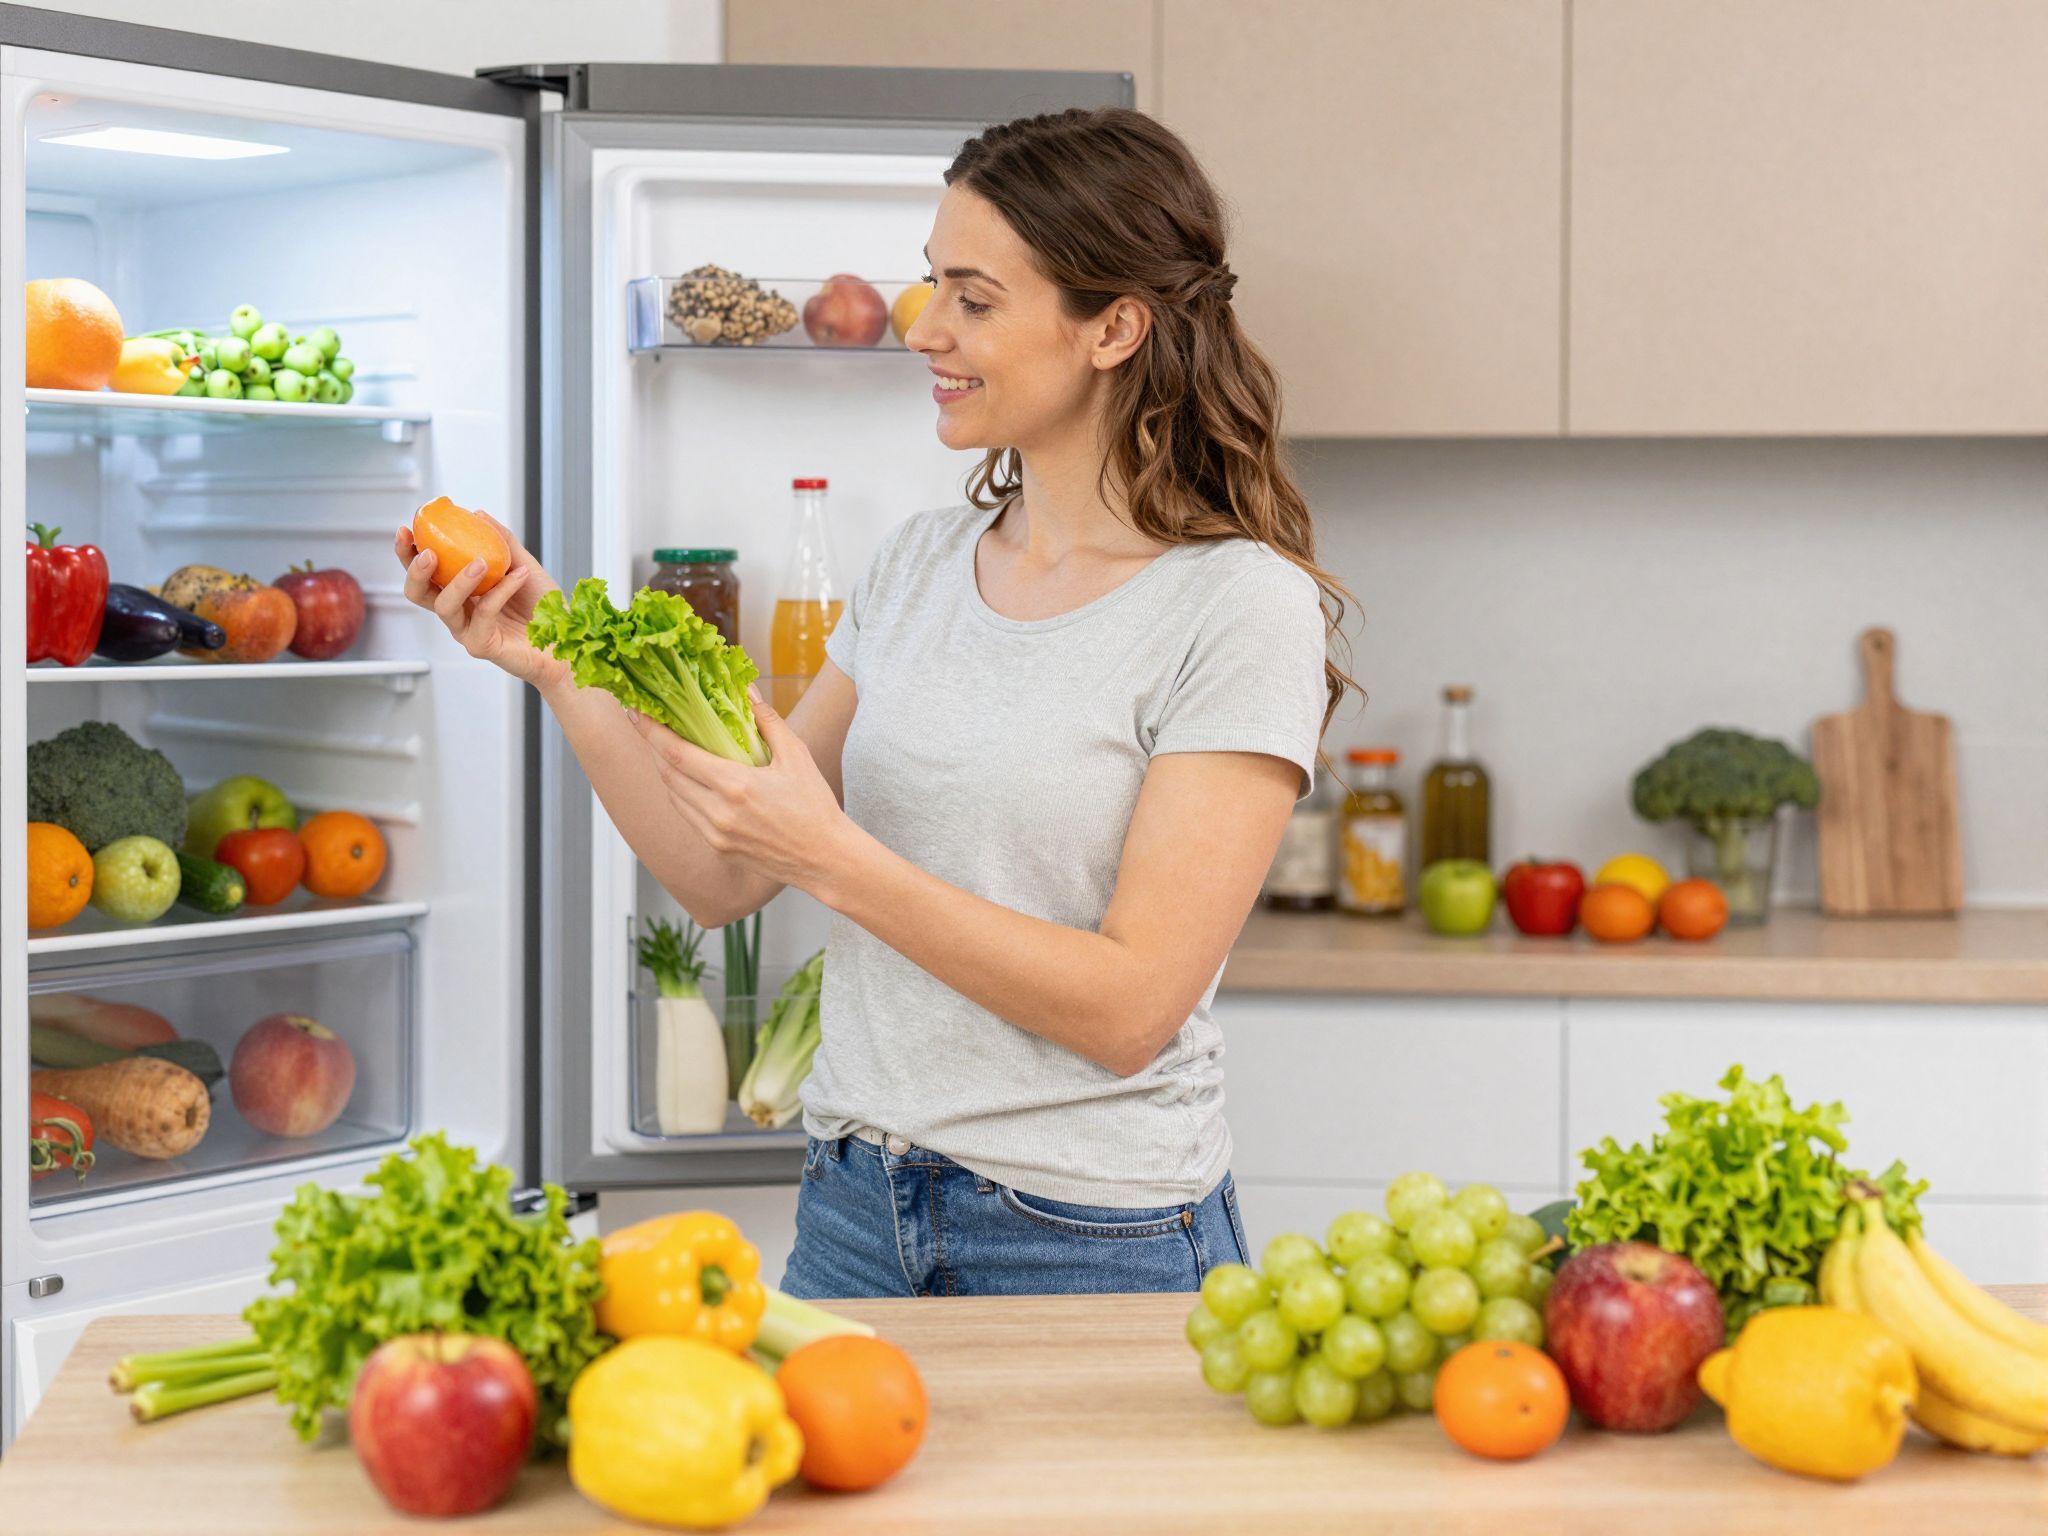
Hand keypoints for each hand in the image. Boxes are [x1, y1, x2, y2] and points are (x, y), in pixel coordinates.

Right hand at [394, 513, 564, 689]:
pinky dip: (501, 591)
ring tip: (481, 562)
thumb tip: (478, 514)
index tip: (405, 530)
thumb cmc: (544, 607)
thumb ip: (502, 542)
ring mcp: (468, 630)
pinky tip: (519, 576)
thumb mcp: (523, 565)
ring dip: (459, 580)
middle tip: (428, 552)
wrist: (567, 637)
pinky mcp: (482, 645)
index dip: (408, 553)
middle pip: (419, 594)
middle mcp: (459, 612)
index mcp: (461, 592)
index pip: (425, 573)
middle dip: (415, 571)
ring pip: (445, 606)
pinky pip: (484, 614)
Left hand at [627, 690, 858, 896]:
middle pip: (667, 775)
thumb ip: (768, 722)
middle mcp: (718, 813)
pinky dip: (682, 795)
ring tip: (667, 750)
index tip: (637, 713)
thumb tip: (748, 693)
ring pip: (675, 798)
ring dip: (666, 772)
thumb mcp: (796, 756)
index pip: (678, 755)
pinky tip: (689, 781)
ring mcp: (715, 835)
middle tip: (649, 725)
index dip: (652, 732)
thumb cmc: (815, 807)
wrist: (825, 859)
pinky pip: (688, 816)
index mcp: (735, 787)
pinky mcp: (718, 849)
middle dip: (654, 748)